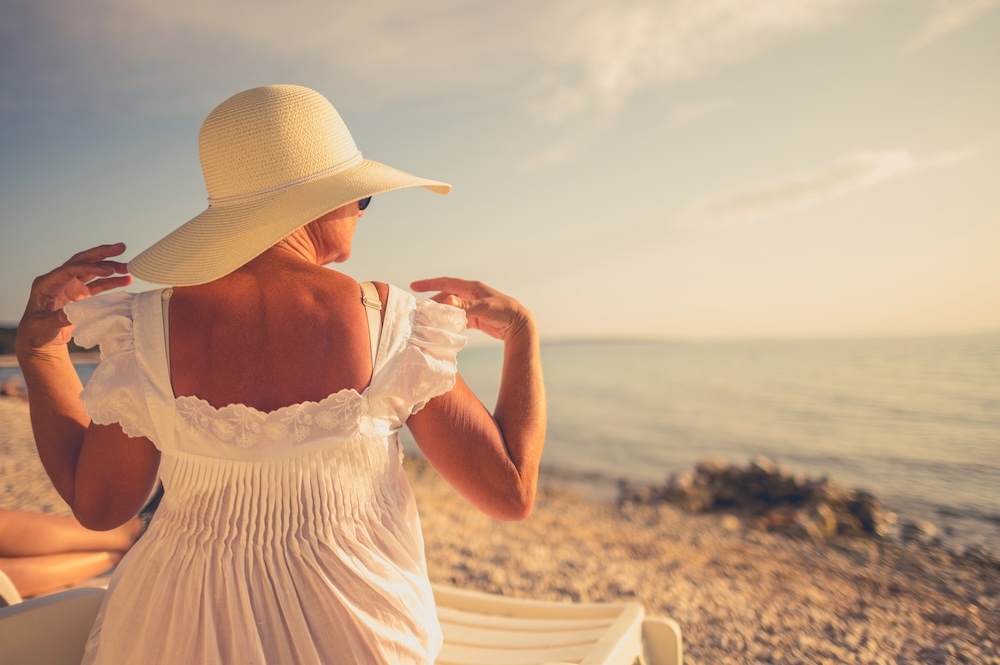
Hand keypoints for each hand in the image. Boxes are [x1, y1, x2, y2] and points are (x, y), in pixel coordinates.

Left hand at [17, 244, 131, 353]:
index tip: (109, 270)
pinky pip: (98, 284)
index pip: (70, 269)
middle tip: (121, 247)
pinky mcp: (80, 295)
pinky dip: (111, 281)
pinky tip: (125, 279)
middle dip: (101, 254)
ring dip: (110, 267)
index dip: (90, 268)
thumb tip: (69, 315)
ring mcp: (71, 286)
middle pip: (82, 262)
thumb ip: (56, 319)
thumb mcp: (43, 326)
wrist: (40, 340)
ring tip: (128, 267)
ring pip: (92, 271)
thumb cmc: (36, 333)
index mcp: (47, 283)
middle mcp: (59, 281)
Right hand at [411, 277, 533, 341]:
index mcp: (471, 288)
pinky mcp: (476, 317)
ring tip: (427, 319)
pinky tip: (444, 328)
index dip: (429, 284)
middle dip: (432, 301)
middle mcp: (470, 295)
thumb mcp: (483, 308)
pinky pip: (458, 317)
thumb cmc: (503, 312)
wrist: (519, 324)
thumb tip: (446, 300)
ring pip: (451, 307)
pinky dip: (450, 321)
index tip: (413, 286)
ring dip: (440, 312)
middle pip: (446, 296)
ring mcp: (473, 306)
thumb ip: (465, 305)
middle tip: (417, 309)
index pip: (445, 283)